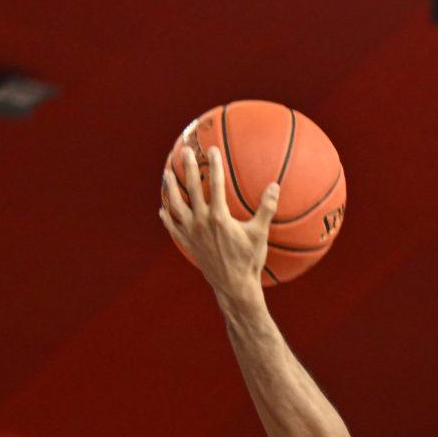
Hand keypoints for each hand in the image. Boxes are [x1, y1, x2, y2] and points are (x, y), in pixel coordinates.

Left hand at [159, 140, 277, 297]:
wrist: (233, 286)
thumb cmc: (249, 260)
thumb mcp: (260, 234)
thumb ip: (266, 208)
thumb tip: (275, 186)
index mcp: (219, 217)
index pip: (215, 184)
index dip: (214, 165)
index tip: (212, 149)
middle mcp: (201, 222)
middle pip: (191, 189)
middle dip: (187, 168)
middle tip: (185, 151)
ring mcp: (191, 233)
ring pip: (175, 205)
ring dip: (171, 188)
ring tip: (166, 174)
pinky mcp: (187, 244)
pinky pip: (173, 227)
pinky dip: (167, 217)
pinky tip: (163, 208)